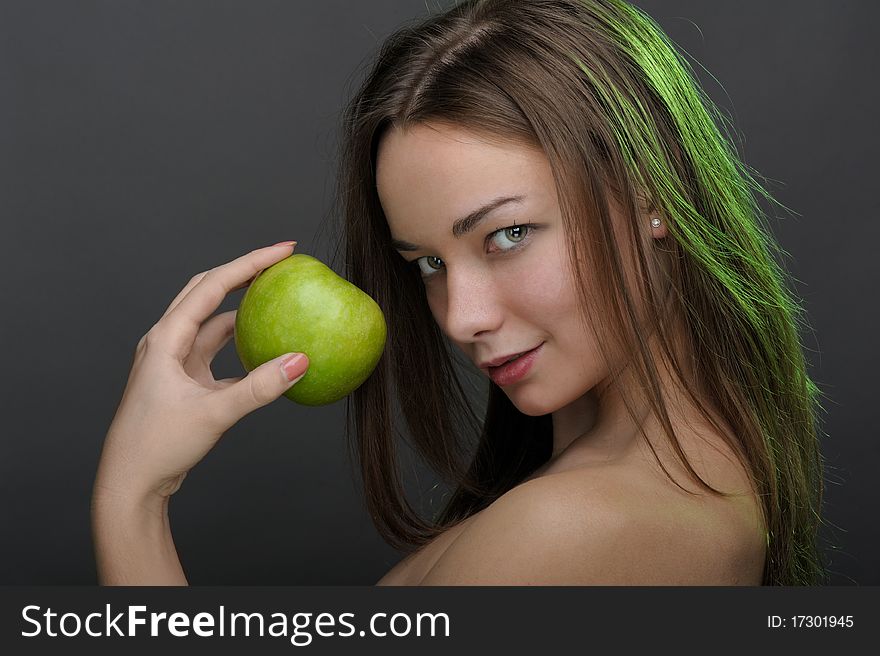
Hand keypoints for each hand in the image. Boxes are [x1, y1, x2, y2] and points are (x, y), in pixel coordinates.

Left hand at [94, 242, 308, 504]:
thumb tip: (300, 361)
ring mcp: (174, 362)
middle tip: (280, 262)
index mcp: (165, 339)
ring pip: (212, 322)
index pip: (213, 285)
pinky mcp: (183, 381)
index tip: (284, 251)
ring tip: (274, 297)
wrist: (130, 484)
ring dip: (242, 308)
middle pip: (208, 291)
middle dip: (244, 272)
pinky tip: (264, 349)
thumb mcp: (214, 413)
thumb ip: (259, 387)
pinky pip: (216, 351)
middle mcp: (167, 343)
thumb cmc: (158, 446)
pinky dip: (241, 345)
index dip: (250, 263)